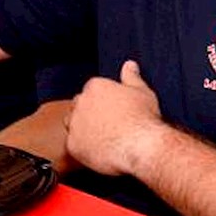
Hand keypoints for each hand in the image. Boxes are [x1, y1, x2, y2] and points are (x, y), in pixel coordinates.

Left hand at [65, 60, 168, 175]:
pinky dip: (83, 148)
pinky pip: (74, 145)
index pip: (92, 90)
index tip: (112, 110)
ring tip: (102, 138)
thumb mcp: (142, 92)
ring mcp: (75, 124)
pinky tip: (99, 150)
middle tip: (107, 124)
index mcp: (96, 87)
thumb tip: (129, 65)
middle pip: (79, 105)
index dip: (102, 101)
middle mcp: (81, 103)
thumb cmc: (142, 119)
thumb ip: (132, 77)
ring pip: (72, 124)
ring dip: (82, 128)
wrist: (140, 146)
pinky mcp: (73, 145)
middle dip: (89, 112)